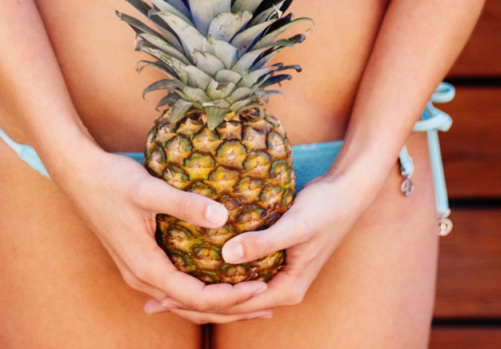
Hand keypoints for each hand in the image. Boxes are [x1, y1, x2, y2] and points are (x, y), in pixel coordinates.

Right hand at [59, 150, 274, 322]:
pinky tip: (220, 277)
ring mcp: (138, 269)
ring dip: (218, 301)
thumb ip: (185, 204)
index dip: (231, 297)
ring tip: (253, 296)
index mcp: (145, 266)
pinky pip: (175, 285)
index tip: (261, 286)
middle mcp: (141, 276)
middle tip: (269, 303)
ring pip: (184, 299)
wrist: (77, 173)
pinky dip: (201, 288)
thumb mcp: (149, 189)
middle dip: (231, 308)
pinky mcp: (139, 258)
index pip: (196, 297)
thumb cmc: (111, 180)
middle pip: (192, 306)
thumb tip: (223, 216)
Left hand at [145, 170, 375, 318]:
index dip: (197, 303)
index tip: (164, 296)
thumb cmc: (325, 209)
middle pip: (229, 306)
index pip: (233, 306)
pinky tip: (192, 265)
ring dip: (200, 291)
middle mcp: (280, 288)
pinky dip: (215, 275)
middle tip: (152, 300)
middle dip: (191, 304)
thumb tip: (227, 257)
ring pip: (231, 293)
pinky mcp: (274, 260)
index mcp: (286, 290)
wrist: (348, 193)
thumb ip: (262, 243)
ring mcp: (277, 276)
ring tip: (163, 288)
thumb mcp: (295, 226)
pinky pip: (238, 275)